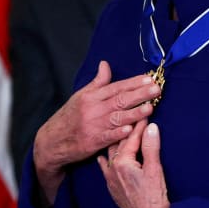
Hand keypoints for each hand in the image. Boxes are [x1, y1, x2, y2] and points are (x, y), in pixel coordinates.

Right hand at [33, 61, 159, 203]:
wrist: (51, 140)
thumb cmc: (70, 116)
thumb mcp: (81, 96)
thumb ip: (97, 82)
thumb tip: (105, 64)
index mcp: (91, 97)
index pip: (116, 87)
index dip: (133, 83)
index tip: (149, 78)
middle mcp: (93, 109)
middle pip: (119, 100)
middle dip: (140, 94)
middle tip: (156, 89)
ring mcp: (92, 126)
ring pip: (117, 118)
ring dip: (134, 113)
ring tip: (150, 107)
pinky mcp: (92, 142)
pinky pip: (107, 137)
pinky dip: (118, 133)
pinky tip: (130, 129)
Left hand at [98, 120, 168, 207]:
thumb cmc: (154, 199)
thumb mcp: (155, 170)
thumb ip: (151, 147)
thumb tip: (150, 127)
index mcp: (122, 163)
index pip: (131, 138)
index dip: (139, 124)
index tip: (144, 111)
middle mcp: (113, 170)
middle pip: (120, 144)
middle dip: (129, 130)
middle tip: (135, 117)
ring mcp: (111, 180)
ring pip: (111, 154)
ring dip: (118, 142)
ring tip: (122, 131)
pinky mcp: (113, 188)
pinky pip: (106, 168)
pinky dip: (106, 160)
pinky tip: (104, 157)